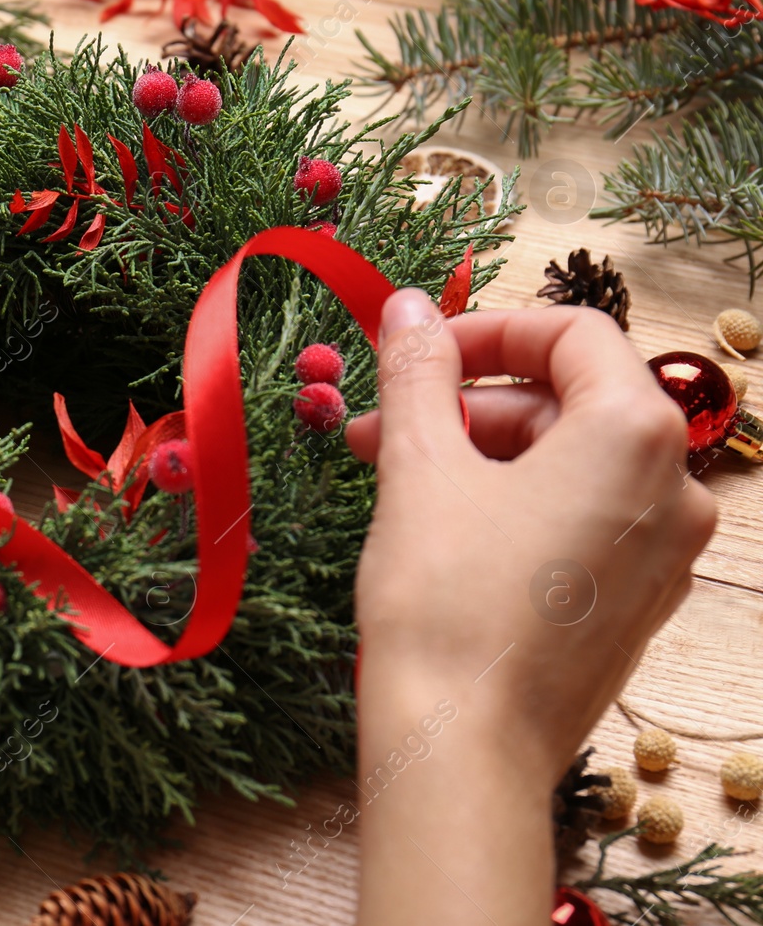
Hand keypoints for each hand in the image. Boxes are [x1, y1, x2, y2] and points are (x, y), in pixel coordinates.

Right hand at [347, 290, 714, 925]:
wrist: (463, 746)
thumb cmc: (444, 600)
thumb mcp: (420, 466)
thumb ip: (417, 373)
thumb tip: (406, 306)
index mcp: (636, 435)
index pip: (571, 335)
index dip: (483, 331)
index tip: (413, 354)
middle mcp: (675, 488)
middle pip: (569, 401)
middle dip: (466, 404)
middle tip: (378, 425)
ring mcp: (662, 554)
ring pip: (569, 464)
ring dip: (478, 455)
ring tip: (391, 478)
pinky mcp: (636, 604)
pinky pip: (579, 520)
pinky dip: (512, 504)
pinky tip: (438, 526)